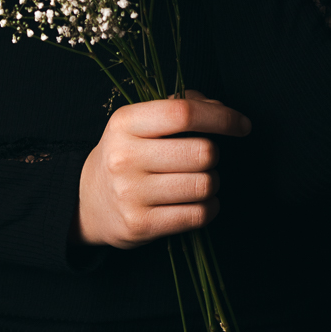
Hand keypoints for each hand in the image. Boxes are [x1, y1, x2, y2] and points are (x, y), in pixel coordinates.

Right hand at [72, 90, 250, 249]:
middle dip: (213, 154)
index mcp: (125, 122)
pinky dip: (209, 207)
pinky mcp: (141, 225)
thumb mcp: (139, 122)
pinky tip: (199, 201)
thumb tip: (220, 109)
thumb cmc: (127, 153)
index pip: (183, 113)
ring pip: (204, 184)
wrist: (88, 200)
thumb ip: (179, 107)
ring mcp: (131, 193)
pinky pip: (198, 215)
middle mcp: (125, 156)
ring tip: (199, 179)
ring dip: (212, 182)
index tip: (242, 125)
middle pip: (201, 152)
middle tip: (204, 158)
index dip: (221, 117)